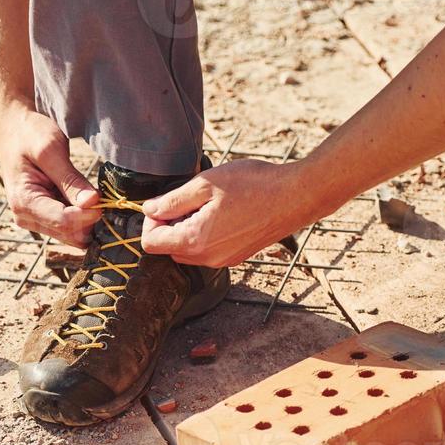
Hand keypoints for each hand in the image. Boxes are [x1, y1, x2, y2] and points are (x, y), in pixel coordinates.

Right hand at [0, 106, 99, 246]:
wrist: (15, 130)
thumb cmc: (30, 134)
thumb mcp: (51, 150)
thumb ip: (70, 179)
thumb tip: (93, 203)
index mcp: (24, 202)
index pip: (64, 222)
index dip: (88, 214)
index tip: (102, 198)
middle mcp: (26, 217)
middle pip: (70, 234)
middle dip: (89, 218)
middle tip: (100, 194)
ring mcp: (35, 221)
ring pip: (73, 236)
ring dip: (88, 218)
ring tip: (89, 191)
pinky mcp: (45, 219)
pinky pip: (71, 228)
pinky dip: (83, 216)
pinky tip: (83, 196)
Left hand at [140, 159, 317, 267]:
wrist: (295, 197)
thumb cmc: (254, 186)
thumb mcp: (206, 184)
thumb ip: (173, 200)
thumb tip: (149, 210)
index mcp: (195, 241)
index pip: (151, 243)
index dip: (151, 221)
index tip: (167, 202)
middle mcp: (207, 258)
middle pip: (168, 249)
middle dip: (170, 225)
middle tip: (189, 200)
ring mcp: (224, 260)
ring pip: (188, 250)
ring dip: (188, 229)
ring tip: (209, 203)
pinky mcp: (237, 257)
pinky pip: (208, 250)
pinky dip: (206, 233)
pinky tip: (224, 211)